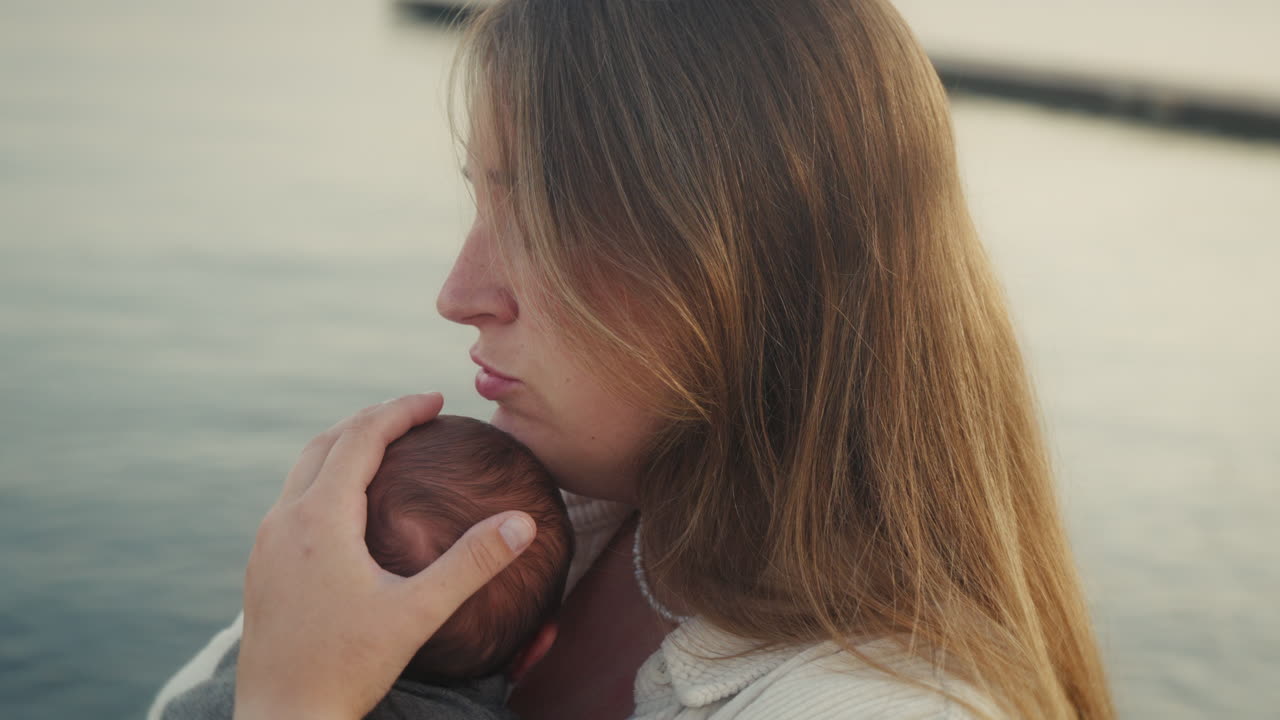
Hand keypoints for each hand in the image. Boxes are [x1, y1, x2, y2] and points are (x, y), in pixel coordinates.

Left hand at [233, 393, 536, 719]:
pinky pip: (292, 499)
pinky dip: (324, 477)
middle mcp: (284, 520)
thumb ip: (472, 564)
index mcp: (320, 519)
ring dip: (344, 445)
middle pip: (327, 441)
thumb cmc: (347, 669)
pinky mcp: (261, 567)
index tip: (436, 399)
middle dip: (373, 418)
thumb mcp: (417, 613)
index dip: (401, 410)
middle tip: (416, 412)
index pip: (362, 437)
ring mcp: (266, 544)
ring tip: (385, 445)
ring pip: (303, 468)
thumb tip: (522, 524)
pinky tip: (348, 504)